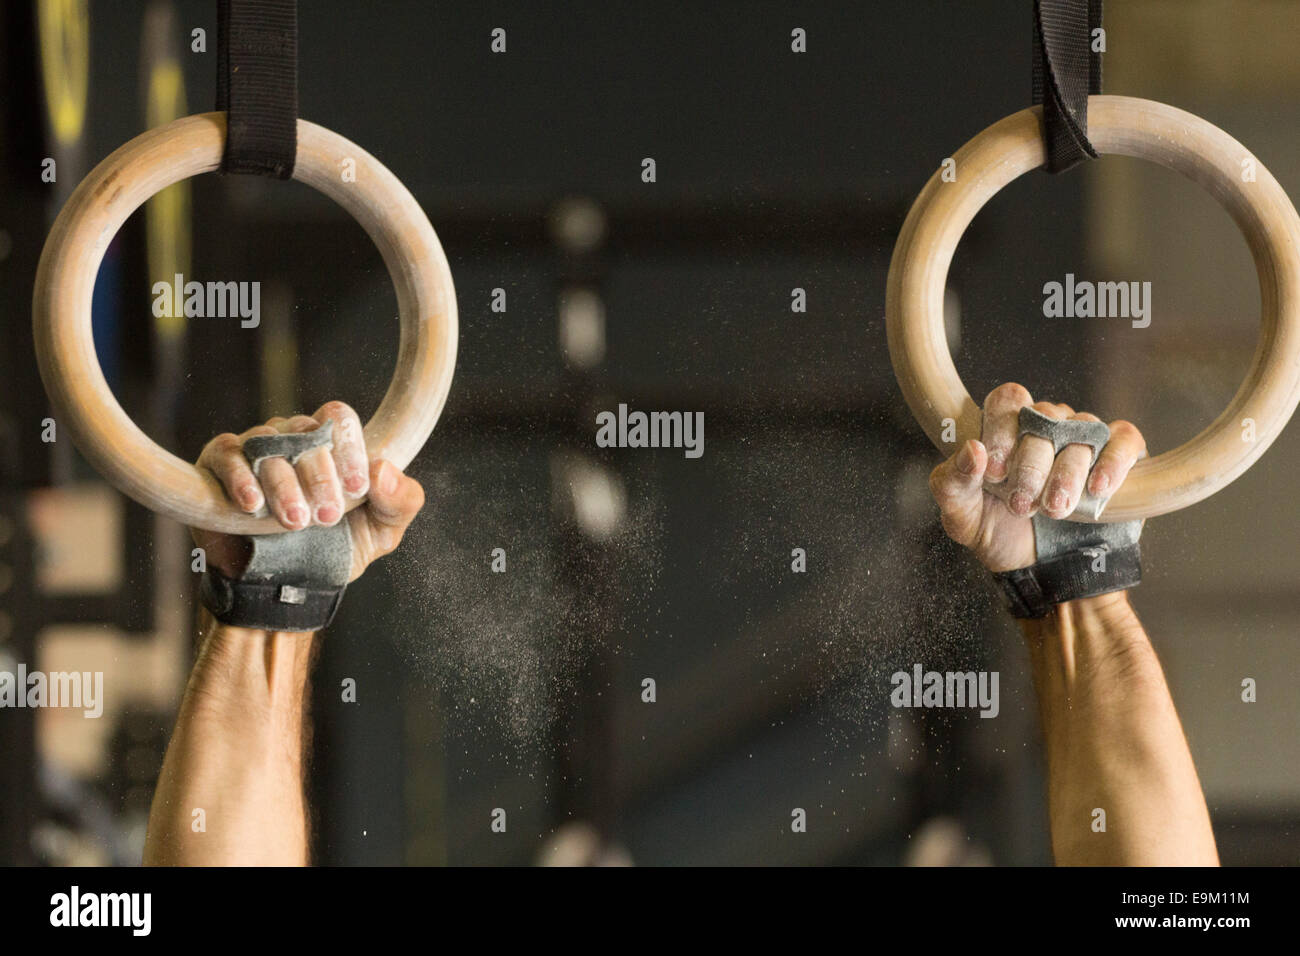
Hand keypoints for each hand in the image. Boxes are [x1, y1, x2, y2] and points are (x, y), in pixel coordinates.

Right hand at [192, 401, 424, 582]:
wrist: (287, 589)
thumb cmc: (336, 550)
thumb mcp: (382, 531)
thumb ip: (401, 501)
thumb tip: (383, 470)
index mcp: (332, 445)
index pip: (338, 417)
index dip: (349, 448)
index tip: (358, 489)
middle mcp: (292, 438)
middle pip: (304, 430)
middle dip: (320, 476)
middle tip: (327, 517)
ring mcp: (254, 449)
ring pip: (266, 444)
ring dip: (284, 484)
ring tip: (295, 521)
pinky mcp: (219, 466)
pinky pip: (227, 453)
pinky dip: (240, 477)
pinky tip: (253, 504)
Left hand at [928, 383, 1145, 571]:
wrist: (1040, 568)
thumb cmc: (998, 532)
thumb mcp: (962, 514)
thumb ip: (953, 481)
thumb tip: (971, 449)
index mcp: (1005, 429)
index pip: (1008, 400)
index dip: (1001, 430)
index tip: (996, 472)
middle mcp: (1046, 424)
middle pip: (1045, 417)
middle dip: (1031, 465)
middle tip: (1021, 504)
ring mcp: (1084, 437)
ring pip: (1083, 431)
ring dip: (1067, 473)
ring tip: (1055, 509)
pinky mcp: (1119, 455)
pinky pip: (1123, 440)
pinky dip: (1113, 461)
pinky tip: (1098, 488)